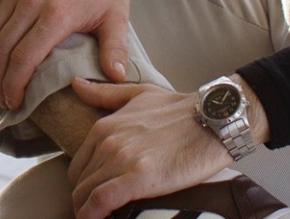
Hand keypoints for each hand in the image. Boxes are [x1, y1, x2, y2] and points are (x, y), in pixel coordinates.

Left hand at [66, 79, 245, 218]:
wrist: (213, 120)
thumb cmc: (181, 110)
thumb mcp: (139, 94)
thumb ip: (105, 93)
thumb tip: (76, 84)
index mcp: (106, 126)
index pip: (78, 166)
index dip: (82, 185)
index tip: (90, 197)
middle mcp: (109, 142)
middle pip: (80, 183)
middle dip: (84, 201)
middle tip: (96, 211)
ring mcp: (122, 159)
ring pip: (86, 194)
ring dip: (87, 211)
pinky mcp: (139, 177)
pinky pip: (102, 201)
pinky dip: (92, 214)